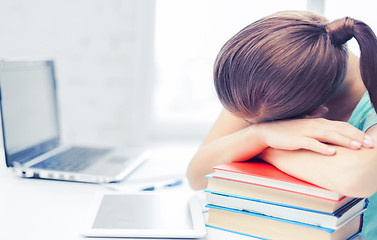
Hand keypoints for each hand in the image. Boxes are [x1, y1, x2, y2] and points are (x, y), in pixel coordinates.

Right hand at [253, 118, 373, 154]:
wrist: (266, 131)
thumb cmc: (285, 127)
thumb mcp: (302, 120)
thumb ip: (314, 115)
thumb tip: (325, 109)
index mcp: (318, 121)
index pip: (342, 126)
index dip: (356, 132)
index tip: (368, 140)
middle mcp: (315, 125)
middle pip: (340, 130)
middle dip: (356, 137)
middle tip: (370, 145)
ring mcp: (306, 132)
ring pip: (329, 136)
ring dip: (344, 141)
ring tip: (357, 147)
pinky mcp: (297, 140)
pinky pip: (311, 144)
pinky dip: (322, 148)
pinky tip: (332, 153)